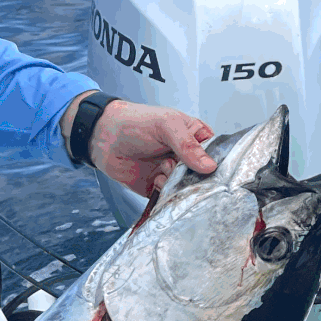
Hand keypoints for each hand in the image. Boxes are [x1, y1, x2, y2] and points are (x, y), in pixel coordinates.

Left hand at [63, 95, 216, 194]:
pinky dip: (165, 194)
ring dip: (178, 184)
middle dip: (196, 177)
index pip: (216, 153)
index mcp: (195, 137)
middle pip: (204, 175)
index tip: (213, 170)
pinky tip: (155, 181)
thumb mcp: (167, 125)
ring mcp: (173, 173)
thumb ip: (188, 145)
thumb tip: (209, 166)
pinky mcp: (158, 188)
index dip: (217, 163)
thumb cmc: (136, 122)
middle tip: (185, 173)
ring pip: (187, 188)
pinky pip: (169, 198)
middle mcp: (187, 157)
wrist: (103, 136)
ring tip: (164, 171)